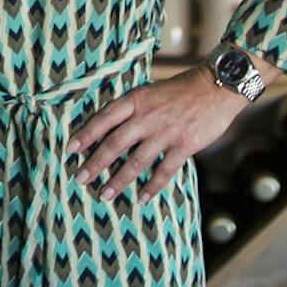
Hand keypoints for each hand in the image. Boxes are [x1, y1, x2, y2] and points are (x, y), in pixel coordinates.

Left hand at [68, 66, 240, 204]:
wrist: (216, 87)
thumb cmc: (181, 89)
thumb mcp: (151, 91)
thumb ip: (133, 109)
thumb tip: (111, 126)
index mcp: (136, 99)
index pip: (104, 118)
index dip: (86, 134)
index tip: (70, 149)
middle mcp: (147, 116)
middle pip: (114, 143)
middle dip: (95, 163)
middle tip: (80, 179)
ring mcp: (166, 132)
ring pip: (136, 161)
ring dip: (119, 180)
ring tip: (105, 195)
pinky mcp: (184, 145)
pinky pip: (164, 171)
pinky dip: (152, 186)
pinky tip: (143, 198)